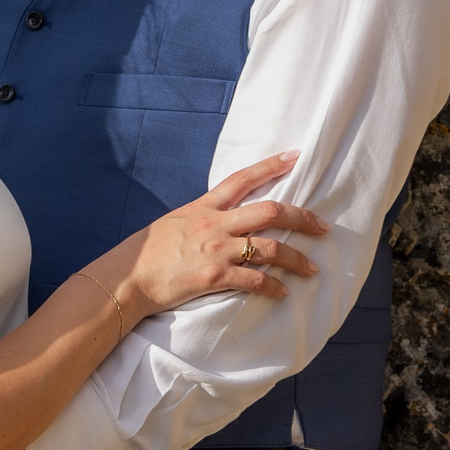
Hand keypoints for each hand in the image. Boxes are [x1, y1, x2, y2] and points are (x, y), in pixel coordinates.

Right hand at [97, 152, 325, 316]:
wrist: (126, 278)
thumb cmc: (146, 253)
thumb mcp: (173, 223)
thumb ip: (200, 218)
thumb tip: (220, 218)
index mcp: (203, 207)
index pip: (241, 179)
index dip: (271, 166)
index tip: (295, 156)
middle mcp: (213, 224)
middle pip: (269, 212)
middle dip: (301, 218)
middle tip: (323, 227)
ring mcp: (215, 250)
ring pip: (270, 248)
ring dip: (296, 259)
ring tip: (312, 269)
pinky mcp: (214, 277)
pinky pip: (254, 280)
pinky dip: (273, 287)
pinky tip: (282, 293)